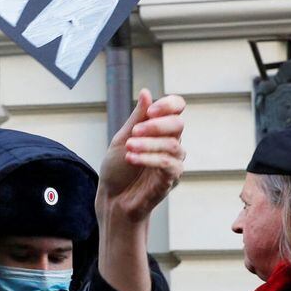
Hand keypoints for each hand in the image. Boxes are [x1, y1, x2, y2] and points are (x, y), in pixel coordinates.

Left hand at [96, 89, 185, 228]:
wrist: (112, 198)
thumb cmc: (117, 168)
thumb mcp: (123, 138)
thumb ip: (136, 118)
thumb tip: (147, 91)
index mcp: (160, 130)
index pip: (177, 109)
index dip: (168, 105)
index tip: (150, 110)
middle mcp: (171, 143)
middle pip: (178, 124)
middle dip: (156, 125)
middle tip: (135, 132)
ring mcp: (173, 161)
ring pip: (173, 145)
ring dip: (148, 144)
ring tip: (128, 147)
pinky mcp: (171, 179)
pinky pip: (169, 165)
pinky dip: (149, 159)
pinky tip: (132, 158)